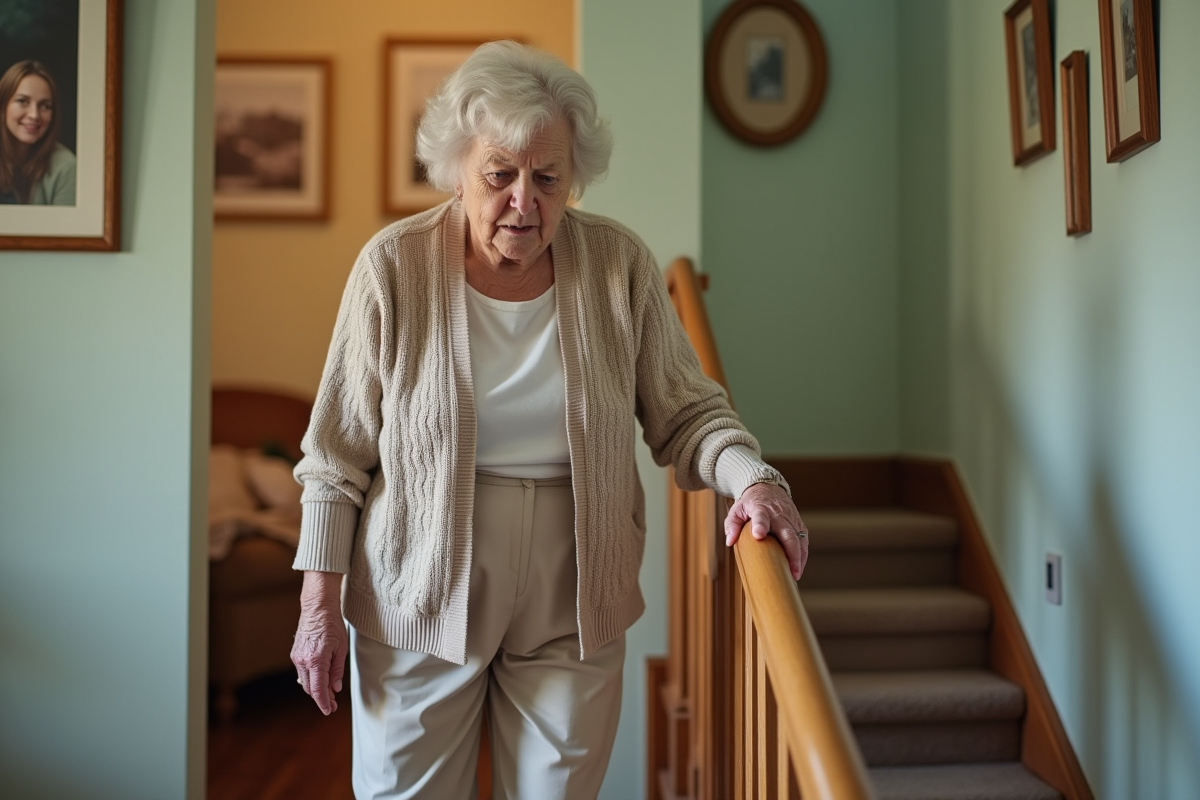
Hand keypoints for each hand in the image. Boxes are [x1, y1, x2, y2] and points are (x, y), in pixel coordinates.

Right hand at [291, 570, 347, 714]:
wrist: (317, 608)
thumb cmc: (332, 625)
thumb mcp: (341, 649)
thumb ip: (337, 671)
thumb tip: (335, 688)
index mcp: (316, 661)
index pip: (318, 690)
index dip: (323, 703)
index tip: (329, 711)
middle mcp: (303, 661)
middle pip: (310, 688)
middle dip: (321, 698)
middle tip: (332, 704)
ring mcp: (297, 657)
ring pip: (305, 681)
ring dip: (316, 689)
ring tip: (329, 693)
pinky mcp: (295, 654)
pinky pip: (302, 672)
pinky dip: (311, 679)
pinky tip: (320, 679)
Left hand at [724, 483, 808, 579]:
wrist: (769, 488)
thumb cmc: (751, 503)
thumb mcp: (737, 509)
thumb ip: (732, 524)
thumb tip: (730, 542)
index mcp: (761, 508)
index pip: (761, 517)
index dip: (760, 525)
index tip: (759, 536)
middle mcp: (779, 514)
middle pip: (788, 534)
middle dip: (791, 553)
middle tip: (791, 571)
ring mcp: (791, 520)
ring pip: (799, 540)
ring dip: (799, 558)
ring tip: (795, 575)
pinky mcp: (799, 524)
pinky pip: (803, 542)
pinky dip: (802, 556)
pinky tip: (798, 568)